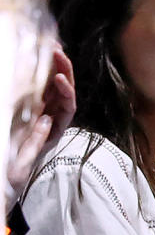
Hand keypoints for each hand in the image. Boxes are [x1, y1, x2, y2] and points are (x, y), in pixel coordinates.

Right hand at [6, 50, 76, 207]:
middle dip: (64, 70)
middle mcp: (52, 121)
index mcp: (54, 132)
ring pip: (52, 89)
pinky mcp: (29, 112)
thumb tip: (45, 119)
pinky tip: (37, 63)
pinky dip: (39, 77)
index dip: (66, 92)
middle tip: (57, 51)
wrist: (1, 185)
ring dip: (54, 69)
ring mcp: (41, 115)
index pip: (67, 107)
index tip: (59, 78)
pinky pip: (39, 92)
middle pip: (64, 93)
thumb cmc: (11, 178)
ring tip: (51, 49)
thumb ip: (34, 143)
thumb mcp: (22, 165)